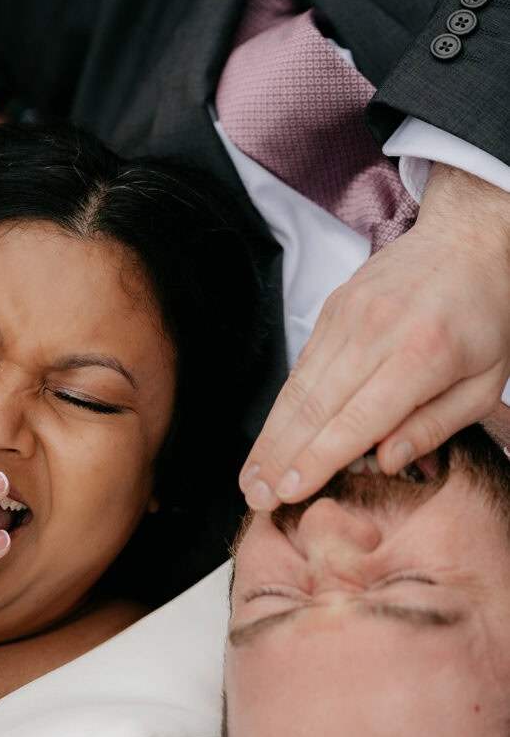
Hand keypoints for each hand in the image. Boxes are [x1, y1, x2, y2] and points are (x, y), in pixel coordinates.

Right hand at [241, 164, 509, 508]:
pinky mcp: (333, 309)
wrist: (468, 239)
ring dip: (271, 437)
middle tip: (256, 496)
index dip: (317, 460)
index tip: (288, 492)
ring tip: (251, 476)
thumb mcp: (484, 383)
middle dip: (279, 458)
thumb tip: (384, 462)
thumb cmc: (484, 316)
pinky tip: (269, 437)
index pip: (356, 420)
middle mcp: (376, 333)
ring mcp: (348, 316)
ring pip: (298, 388)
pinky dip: (282, 406)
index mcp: (422, 355)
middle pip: (314, 407)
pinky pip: (302, 366)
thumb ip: (434, 426)